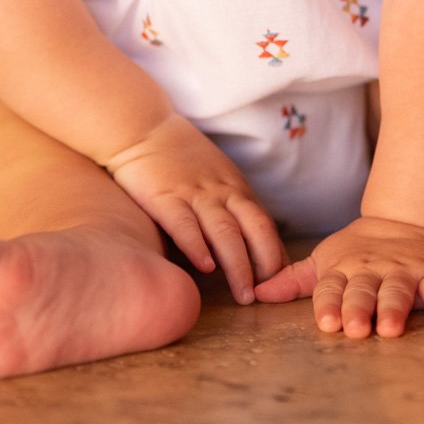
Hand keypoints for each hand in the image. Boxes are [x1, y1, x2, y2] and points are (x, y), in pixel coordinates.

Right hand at [104, 115, 287, 302]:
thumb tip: (249, 245)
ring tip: (244, 295)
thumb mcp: (215, 175)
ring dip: (238, 266)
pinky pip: (184, 224)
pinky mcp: (164, 196)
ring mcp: (193, 193)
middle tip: (268, 296)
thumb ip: (231, 205)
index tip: (281, 285)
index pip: (265, 225)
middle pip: (254, 229)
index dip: (275, 256)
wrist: (142, 127)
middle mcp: (220, 191)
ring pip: (225, 232)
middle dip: (265, 265)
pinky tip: (205, 267)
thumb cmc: (180, 157)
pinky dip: (197, 246)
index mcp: (235, 188)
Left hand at [254, 215, 423, 337]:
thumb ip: (293, 281)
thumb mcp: (323, 261)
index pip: (331, 287)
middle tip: (354, 328)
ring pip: (397, 290)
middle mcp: (370, 271)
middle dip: (358, 308)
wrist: (405, 221)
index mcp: (342, 269)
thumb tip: (254, 292)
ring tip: (390, 328)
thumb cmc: (357, 252)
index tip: (326, 322)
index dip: (328, 304)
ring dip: (393, 308)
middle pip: (362, 290)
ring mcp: (401, 272)